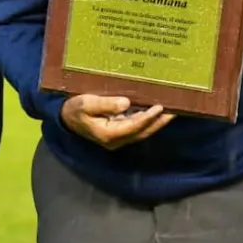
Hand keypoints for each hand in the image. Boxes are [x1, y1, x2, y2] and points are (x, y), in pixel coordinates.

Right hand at [60, 95, 174, 150]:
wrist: (66, 118)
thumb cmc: (74, 109)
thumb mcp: (85, 104)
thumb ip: (105, 104)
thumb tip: (126, 103)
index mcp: (108, 134)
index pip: (133, 126)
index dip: (148, 117)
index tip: (160, 107)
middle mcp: (116, 139)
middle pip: (143, 132)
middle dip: (159, 122)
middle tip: (176, 110)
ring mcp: (118, 138)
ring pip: (142, 131)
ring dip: (157, 122)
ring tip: (171, 110)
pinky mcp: (119, 132)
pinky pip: (137, 128)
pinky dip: (148, 120)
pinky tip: (156, 111)